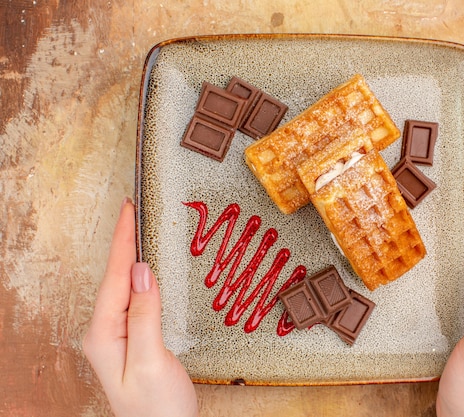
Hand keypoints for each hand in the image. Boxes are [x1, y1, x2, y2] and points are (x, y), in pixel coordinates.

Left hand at [83, 198, 198, 416]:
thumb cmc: (157, 407)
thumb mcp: (151, 360)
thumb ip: (144, 315)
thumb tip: (143, 271)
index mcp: (104, 334)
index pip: (115, 276)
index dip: (123, 240)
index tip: (129, 209)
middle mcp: (104, 332)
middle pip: (115, 276)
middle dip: (124, 241)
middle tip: (134, 209)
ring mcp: (116, 335)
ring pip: (123, 285)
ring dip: (131, 256)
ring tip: (138, 229)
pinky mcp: (131, 338)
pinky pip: (133, 298)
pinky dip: (140, 276)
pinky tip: (145, 268)